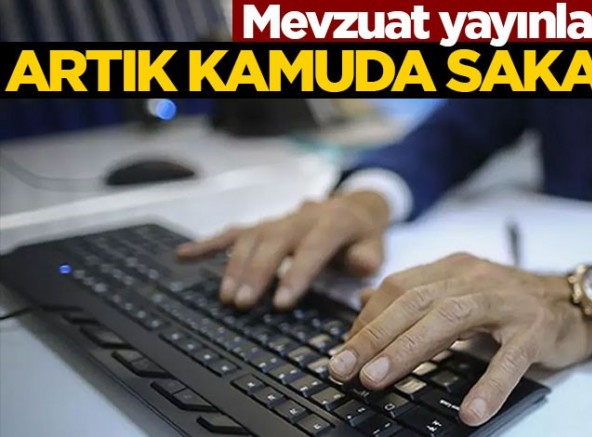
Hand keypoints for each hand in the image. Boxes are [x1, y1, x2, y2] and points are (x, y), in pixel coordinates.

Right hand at [175, 191, 389, 309]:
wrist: (356, 207)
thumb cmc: (363, 235)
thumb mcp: (377, 246)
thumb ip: (368, 257)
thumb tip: (362, 266)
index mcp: (332, 222)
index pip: (312, 248)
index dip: (297, 274)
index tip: (282, 303)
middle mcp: (300, 217)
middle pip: (274, 242)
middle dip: (256, 272)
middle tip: (243, 303)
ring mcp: (279, 220)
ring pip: (252, 238)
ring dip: (235, 266)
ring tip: (226, 297)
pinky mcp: (264, 226)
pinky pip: (234, 233)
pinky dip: (208, 244)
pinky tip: (183, 256)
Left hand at [327, 253, 591, 425]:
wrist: (576, 302)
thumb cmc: (512, 303)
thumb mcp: (460, 292)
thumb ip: (417, 296)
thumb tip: (363, 301)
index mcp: (453, 268)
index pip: (400, 287)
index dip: (367, 320)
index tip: (342, 353)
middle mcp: (476, 277)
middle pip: (416, 301)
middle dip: (375, 336)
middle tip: (344, 369)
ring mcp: (508, 301)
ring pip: (451, 319)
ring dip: (409, 350)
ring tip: (379, 380)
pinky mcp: (537, 328)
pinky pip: (510, 359)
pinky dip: (489, 385)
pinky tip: (470, 412)